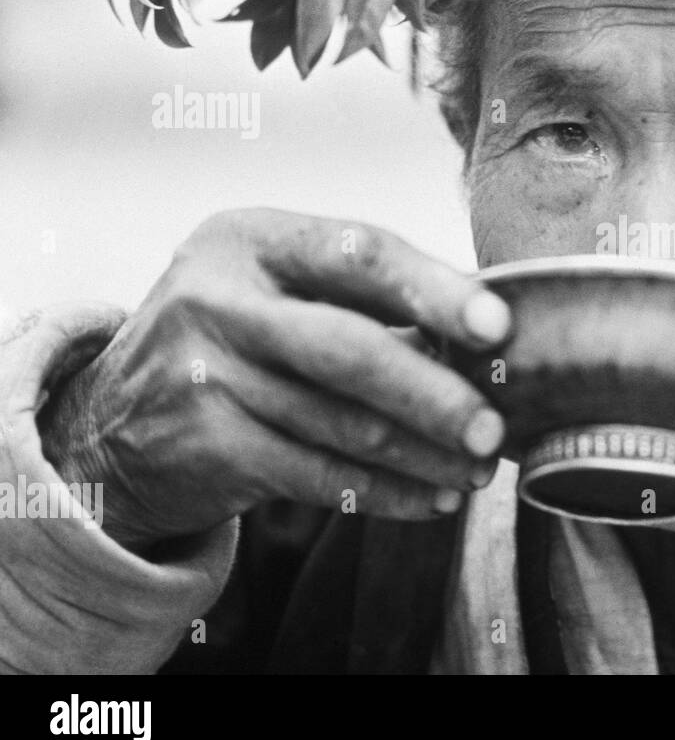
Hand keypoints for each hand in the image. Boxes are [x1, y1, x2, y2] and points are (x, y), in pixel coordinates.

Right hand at [39, 209, 510, 553]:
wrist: (111, 422)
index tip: (498, 328)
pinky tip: (431, 499)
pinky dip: (384, 493)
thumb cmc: (237, 341)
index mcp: (249, 240)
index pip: (357, 254)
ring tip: (477, 472)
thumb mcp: (275, 289)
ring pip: (342, 424)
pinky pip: (317, 475)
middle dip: (435, 395)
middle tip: (494, 430)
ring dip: (424, 456)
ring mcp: (203, 375)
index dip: (435, 291)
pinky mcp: (204, 446)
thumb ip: (366, 298)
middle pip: (350, 349)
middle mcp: (217, 299)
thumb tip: (492, 333)